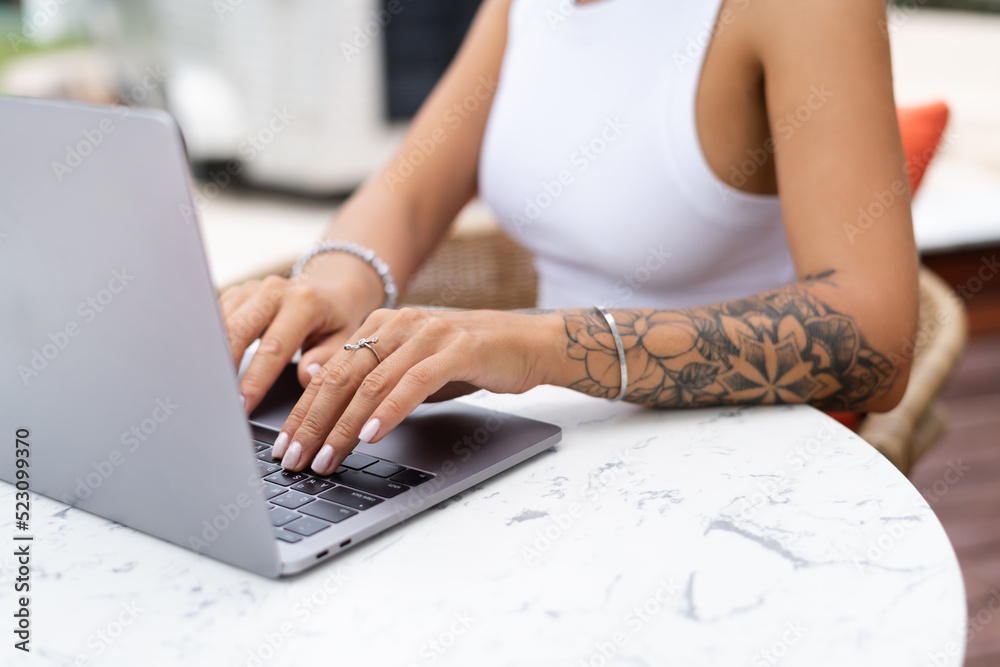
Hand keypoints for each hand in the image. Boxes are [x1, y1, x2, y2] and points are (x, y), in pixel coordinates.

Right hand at [219, 272, 370, 412]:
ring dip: (211, 356)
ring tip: (206, 387)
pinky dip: (209, 344)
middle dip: (223, 368)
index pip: (273, 347)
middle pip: (237, 331)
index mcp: (304, 303)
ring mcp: (252, 290)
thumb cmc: (335, 321)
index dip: (255, 379)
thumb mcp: (343, 340)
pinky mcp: (237, 293)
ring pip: (220, 323)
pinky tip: (207, 368)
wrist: (330, 288)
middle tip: (217, 401)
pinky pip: (215, 319)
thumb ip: (326, 359)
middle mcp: (275, 291)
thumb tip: (305, 375)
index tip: (243, 405)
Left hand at [270, 307, 553, 473]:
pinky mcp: (458, 348)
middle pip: (342, 376)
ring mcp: (429, 333)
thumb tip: (332, 412)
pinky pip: (415, 381)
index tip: (284, 446)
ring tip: (326, 458)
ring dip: (344, 426)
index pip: (330, 372)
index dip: (303, 411)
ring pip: (373, 381)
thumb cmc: (471, 361)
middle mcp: (400, 323)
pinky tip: (372, 435)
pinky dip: (390, 409)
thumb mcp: (414, 371)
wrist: (529, 343)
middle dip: (312, 422)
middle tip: (294, 459)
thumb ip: (377, 382)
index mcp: (382, 325)